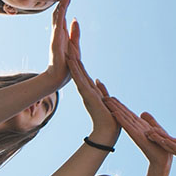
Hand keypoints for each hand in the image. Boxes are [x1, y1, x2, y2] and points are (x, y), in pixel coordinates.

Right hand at [45, 0, 71, 84]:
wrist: (58, 77)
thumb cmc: (66, 63)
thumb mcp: (74, 45)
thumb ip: (74, 32)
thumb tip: (76, 19)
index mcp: (62, 32)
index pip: (63, 14)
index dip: (66, 3)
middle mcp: (58, 32)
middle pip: (59, 13)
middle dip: (63, 0)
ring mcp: (56, 36)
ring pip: (58, 18)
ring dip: (61, 6)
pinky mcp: (55, 42)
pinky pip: (58, 27)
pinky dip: (60, 18)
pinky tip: (62, 9)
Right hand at [65, 21, 117, 141]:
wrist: (108, 132)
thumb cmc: (109, 119)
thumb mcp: (106, 100)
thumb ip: (101, 90)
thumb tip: (98, 80)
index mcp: (91, 91)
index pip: (83, 74)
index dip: (77, 62)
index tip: (72, 50)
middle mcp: (86, 90)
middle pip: (78, 71)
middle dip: (73, 57)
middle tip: (67, 44)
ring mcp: (86, 92)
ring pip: (77, 73)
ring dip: (72, 61)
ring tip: (66, 48)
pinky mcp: (87, 95)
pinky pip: (80, 80)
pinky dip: (75, 70)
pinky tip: (71, 61)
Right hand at [103, 97, 172, 170]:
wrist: (163, 159)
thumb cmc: (160, 146)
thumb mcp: (156, 129)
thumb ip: (150, 120)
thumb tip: (143, 113)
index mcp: (140, 125)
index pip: (128, 113)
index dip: (120, 105)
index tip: (111, 98)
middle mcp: (135, 127)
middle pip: (123, 114)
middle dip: (114, 105)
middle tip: (104, 96)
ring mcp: (135, 132)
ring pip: (123, 118)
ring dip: (115, 109)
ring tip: (106, 101)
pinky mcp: (137, 137)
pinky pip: (128, 126)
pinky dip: (121, 119)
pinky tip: (114, 113)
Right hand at [148, 125, 175, 173]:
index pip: (172, 140)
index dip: (161, 135)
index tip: (151, 129)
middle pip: (168, 143)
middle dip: (157, 137)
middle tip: (145, 130)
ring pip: (171, 146)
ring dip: (161, 140)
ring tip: (151, 134)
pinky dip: (171, 145)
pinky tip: (164, 140)